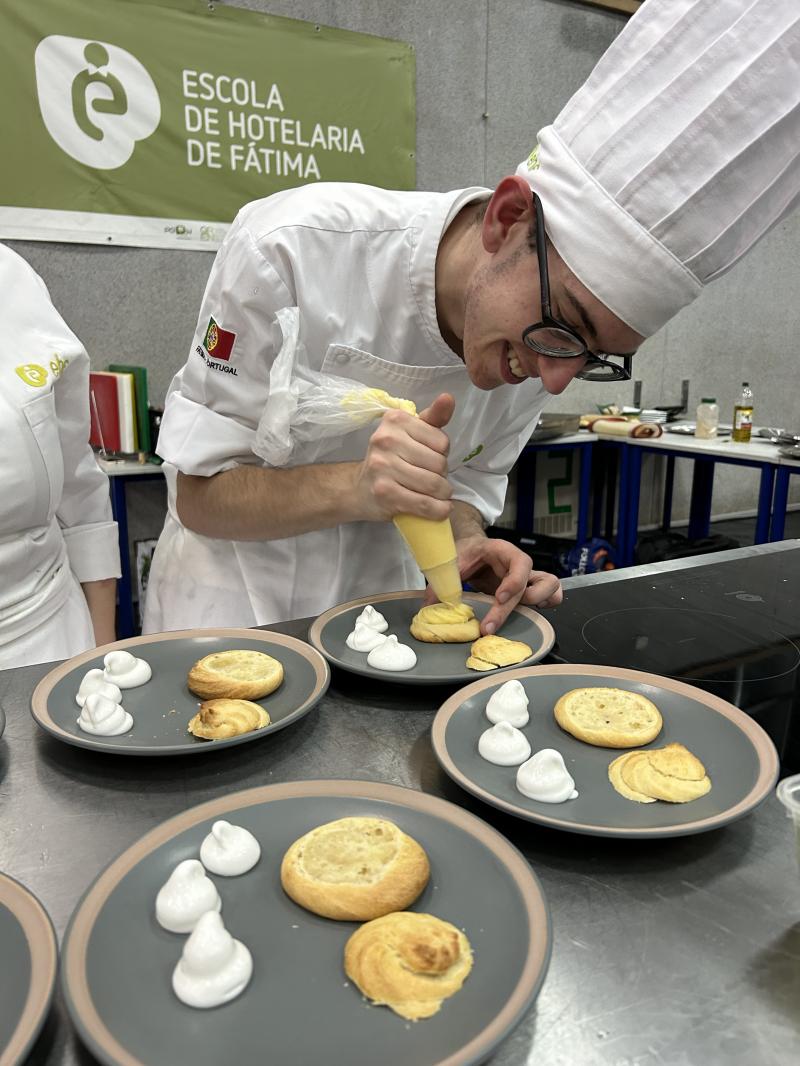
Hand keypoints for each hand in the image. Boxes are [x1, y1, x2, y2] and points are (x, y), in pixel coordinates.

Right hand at [354, 393, 455, 520]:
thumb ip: (432, 417)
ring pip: (434, 484)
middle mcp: (386, 440)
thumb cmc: (390, 459)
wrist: (358, 489)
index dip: (442, 453)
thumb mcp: (410, 433)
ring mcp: (383, 468)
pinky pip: (425, 504)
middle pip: (439, 463)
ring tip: (436, 494)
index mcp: (395, 420)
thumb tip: (448, 398)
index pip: (442, 441)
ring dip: (443, 494)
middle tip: (431, 478)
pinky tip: (439, 508)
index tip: (429, 458)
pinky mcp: (385, 494)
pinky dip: (438, 510)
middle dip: (442, 475)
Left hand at [434, 534, 561, 633]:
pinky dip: (548, 603)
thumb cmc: (468, 551)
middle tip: (488, 628)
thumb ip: (444, 581)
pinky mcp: (530, 587)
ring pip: (551, 585)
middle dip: (510, 608)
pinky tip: (531, 613)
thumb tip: (430, 606)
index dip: (513, 582)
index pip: (520, 563)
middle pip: (530, 585)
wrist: (475, 548)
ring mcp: (529, 576)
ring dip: (539, 602)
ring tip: (517, 617)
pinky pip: (552, 593)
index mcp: (504, 551)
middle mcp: (521, 564)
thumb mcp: (454, 560)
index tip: (499, 597)